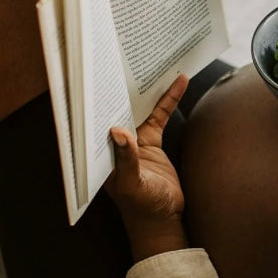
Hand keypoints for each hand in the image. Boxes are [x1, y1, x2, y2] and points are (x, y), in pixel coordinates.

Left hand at [106, 75, 190, 261]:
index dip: (99, 95)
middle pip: (116, 106)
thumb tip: (118, 131)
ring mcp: (133, 140)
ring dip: (147, 87)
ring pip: (139, 106)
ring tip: (156, 60)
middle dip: (121, 84)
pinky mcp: (151, 141)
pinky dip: (169, 98)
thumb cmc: (142, 209)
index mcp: (102, 151)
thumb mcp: (133, 186)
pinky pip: (160, 114)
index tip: (104, 72)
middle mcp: (113, 141)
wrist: (163, 220)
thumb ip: (127, 160)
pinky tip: (180, 81)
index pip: (97, 117)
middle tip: (128, 56)